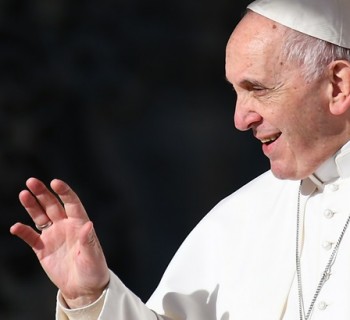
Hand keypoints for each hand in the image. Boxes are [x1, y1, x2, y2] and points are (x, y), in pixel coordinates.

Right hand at [10, 177, 109, 307]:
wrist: (83, 287)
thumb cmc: (93, 269)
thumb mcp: (93, 256)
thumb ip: (88, 240)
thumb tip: (88, 224)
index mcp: (79, 223)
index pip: (72, 203)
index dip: (64, 192)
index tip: (55, 182)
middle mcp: (65, 226)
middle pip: (52, 205)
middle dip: (42, 193)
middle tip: (31, 181)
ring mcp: (53, 236)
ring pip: (40, 216)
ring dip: (32, 206)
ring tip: (23, 194)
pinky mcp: (43, 248)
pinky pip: (31, 237)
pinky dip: (23, 232)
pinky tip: (16, 227)